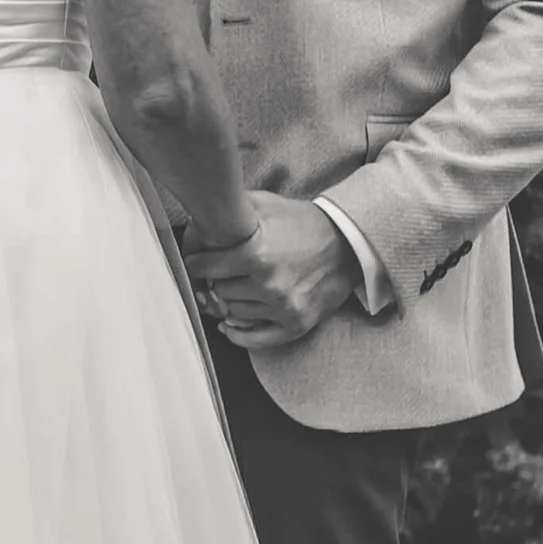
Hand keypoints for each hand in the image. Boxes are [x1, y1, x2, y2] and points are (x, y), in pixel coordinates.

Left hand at [186, 195, 358, 348]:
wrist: (347, 244)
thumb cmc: (303, 223)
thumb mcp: (266, 205)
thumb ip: (231, 209)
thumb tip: (198, 218)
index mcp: (257, 254)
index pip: (207, 267)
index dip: (197, 263)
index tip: (195, 262)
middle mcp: (269, 284)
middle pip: (220, 291)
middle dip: (214, 281)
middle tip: (215, 275)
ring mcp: (283, 307)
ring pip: (234, 312)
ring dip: (228, 303)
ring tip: (228, 291)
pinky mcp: (296, 324)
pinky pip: (256, 339)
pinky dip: (238, 335)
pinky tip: (228, 326)